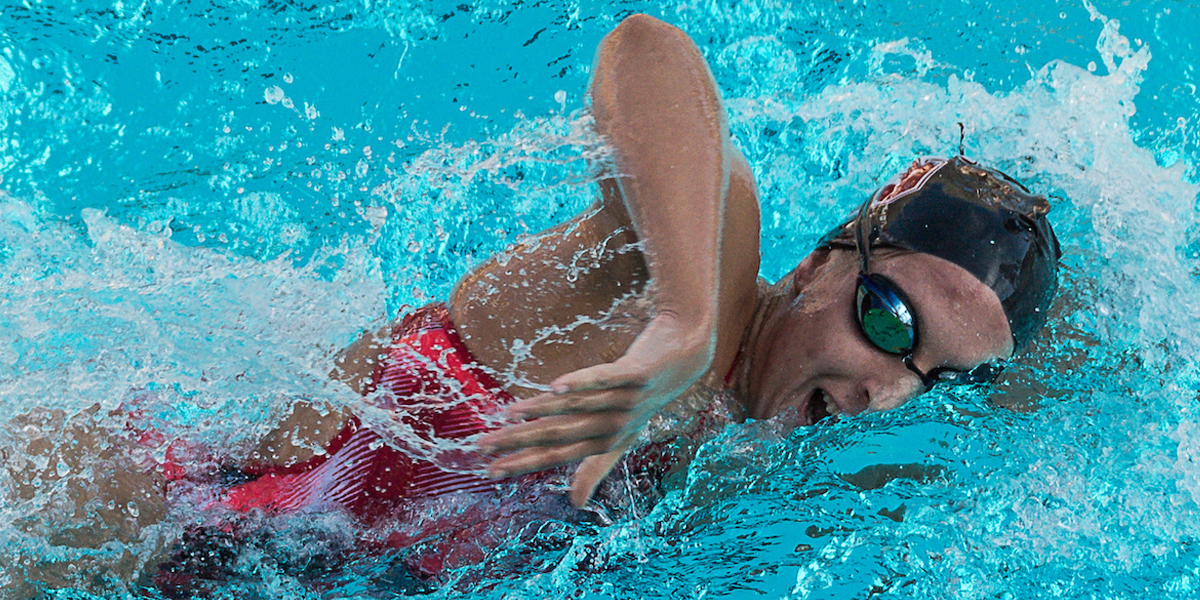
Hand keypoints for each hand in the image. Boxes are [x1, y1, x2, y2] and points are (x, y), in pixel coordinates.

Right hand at [479, 313, 713, 507]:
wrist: (686, 355)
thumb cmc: (647, 397)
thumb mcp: (624, 435)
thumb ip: (596, 466)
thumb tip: (576, 504)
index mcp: (607, 441)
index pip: (557, 456)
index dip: (524, 464)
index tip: (490, 471)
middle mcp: (615, 425)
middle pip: (558, 435)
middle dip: (518, 443)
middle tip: (481, 447)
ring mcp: (626, 400)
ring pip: (574, 407)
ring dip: (539, 412)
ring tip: (506, 415)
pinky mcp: (635, 372)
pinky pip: (604, 378)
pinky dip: (580, 382)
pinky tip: (555, 386)